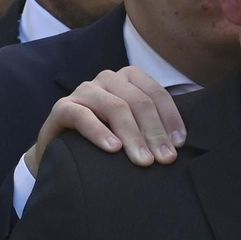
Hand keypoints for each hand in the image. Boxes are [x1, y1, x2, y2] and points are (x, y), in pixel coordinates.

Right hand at [25, 67, 185, 174]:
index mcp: (128, 79)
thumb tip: (180, 145)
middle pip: (139, 102)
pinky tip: (113, 149)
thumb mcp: (132, 129)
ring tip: (143, 161)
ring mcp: (84, 91)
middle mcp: (107, 79)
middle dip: (154, 132)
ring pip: (115, 108)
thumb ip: (152, 128)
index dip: (170, 119)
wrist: (61, 149)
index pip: (156, 94)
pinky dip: (99, 132)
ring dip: (132, 136)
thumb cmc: (105, 138)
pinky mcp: (62, 107)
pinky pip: (82, 116)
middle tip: (164, 159)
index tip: (179, 145)